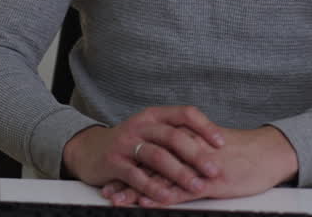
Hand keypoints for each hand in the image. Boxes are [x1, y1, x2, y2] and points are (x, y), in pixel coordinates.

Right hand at [62, 106, 226, 204]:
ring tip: (197, 186)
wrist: (89, 150)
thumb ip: (175, 134)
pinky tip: (168, 198)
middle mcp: (140, 125)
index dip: (204, 127)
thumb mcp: (151, 131)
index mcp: (153, 115)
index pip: (184, 113)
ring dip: (179, 173)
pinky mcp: (114, 162)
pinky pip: (136, 176)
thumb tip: (214, 143)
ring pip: (157, 157)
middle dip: (196, 154)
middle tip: (214, 170)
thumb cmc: (130, 143)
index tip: (222, 143)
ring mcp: (126, 143)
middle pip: (173, 136)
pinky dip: (153, 188)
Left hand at [102, 125, 298, 207]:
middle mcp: (187, 151)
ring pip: (160, 178)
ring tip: (116, 199)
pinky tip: (145, 201)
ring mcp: (197, 167)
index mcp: (187, 140)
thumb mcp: (212, 146)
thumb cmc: (243, 152)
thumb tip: (176, 156)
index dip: (132, 163)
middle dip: (127, 178)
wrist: (268, 153)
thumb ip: (191, 149)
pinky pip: (181, 190)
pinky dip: (162, 196)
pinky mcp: (210, 182)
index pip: (152, 151)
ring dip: (136, 190)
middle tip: (107, 189)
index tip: (113, 173)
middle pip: (149, 164)